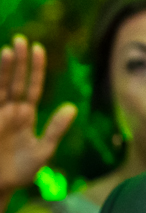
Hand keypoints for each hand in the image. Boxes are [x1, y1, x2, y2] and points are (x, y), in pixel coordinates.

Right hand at [0, 36, 76, 195]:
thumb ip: (56, 130)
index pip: (32, 86)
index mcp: (26, 115)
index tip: (38, 49)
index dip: (35, 69)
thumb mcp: (42, 152)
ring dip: (3, 69)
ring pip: (0, 87)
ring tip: (8, 49)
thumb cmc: (19, 174)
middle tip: (21, 39)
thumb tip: (72, 107)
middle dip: (18, 61)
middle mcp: (10, 111)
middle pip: (15, 81)